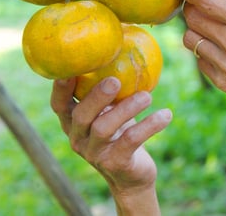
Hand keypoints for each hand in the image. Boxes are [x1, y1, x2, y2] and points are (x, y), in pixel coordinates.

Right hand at [50, 77, 171, 210]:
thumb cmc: (121, 132)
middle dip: (97, 96)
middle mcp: (78, 138)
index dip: (61, 89)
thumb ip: (110, 91)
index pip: (59, 105)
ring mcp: (94, 153)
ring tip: (147, 96)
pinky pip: (130, 141)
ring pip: (104, 128)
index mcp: (73, 122)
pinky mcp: (115, 163)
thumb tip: (125, 50)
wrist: (133, 175)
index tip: (69, 71)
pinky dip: (149, 125)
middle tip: (115, 81)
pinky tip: (166, 114)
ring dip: (127, 109)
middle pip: (82, 115)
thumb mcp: (112, 111)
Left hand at [180, 0, 225, 122]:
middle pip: (194, 20)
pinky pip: (199, 60)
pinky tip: (218, 45)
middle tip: (199, 2)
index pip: (207, 2)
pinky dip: (204, 50)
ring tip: (208, 23)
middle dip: (192, 8)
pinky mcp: (224, 83)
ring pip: (191, 40)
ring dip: (195, 29)